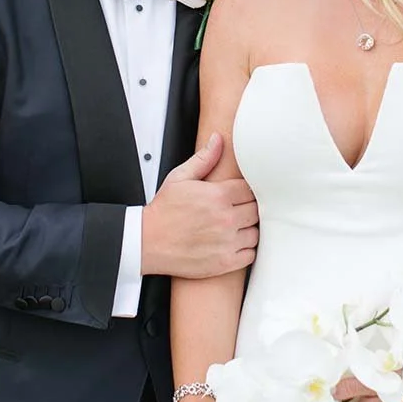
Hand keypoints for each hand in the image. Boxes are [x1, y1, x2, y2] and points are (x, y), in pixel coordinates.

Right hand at [142, 133, 258, 277]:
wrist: (146, 243)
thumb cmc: (163, 211)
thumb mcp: (180, 178)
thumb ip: (204, 159)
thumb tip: (219, 139)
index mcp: (218, 195)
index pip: (250, 189)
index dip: (244, 191)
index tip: (237, 195)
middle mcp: (226, 219)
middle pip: (256, 210)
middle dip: (247, 209)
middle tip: (235, 210)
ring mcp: (226, 242)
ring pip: (255, 232)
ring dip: (248, 229)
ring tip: (234, 227)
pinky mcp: (224, 262)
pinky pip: (250, 254)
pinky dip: (245, 249)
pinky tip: (233, 243)